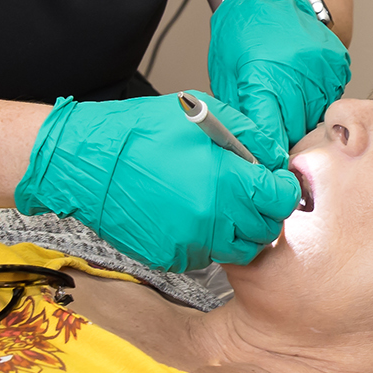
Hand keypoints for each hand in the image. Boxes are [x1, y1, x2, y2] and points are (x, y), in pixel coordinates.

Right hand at [15, 93, 300, 269]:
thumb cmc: (143, 132)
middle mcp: (213, 219)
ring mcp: (191, 243)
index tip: (276, 183)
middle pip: (265, 230)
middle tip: (249, 195)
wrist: (89, 163)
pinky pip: (205, 255)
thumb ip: (249, 137)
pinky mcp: (171, 257)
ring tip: (219, 204)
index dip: (283, 189)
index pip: (281, 200)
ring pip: (237, 248)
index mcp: (226, 181)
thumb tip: (275, 158)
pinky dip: (206, 239)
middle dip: (263, 212)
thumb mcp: (204, 115)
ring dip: (237, 229)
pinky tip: (188, 213)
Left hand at [206, 0, 349, 156]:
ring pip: (317, 119)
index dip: (266, 155)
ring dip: (302, 122)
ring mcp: (323, 70)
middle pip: (296, 132)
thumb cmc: (244, 30)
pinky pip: (330, 99)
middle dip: (284, 140)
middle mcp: (298, 76)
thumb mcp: (227, 72)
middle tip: (273, 140)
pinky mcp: (338, 65)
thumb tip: (245, 148)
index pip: (269, 136)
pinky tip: (302, 91)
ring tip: (287, 111)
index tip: (264, 167)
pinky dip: (316, 102)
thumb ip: (240, 111)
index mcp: (264, 78)